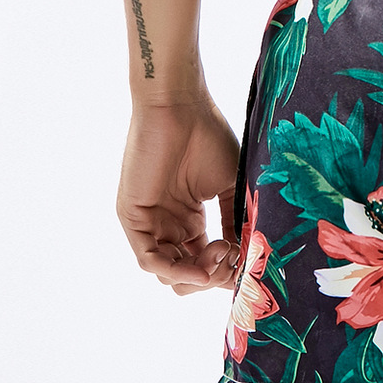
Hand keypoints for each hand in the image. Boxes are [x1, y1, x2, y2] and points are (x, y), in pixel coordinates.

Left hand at [117, 88, 241, 296]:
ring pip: (168, 273)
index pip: (204, 262)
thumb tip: (250, 255)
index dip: (226, 269)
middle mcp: (168, 225)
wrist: (181, 106)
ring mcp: (149, 223)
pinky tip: (202, 266)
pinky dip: (176, 269)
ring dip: (198, 274)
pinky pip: (149, 259)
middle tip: (233, 258)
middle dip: (213, 276)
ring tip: (222, 252)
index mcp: (189, 219)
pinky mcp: (133, 218)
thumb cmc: (207, 135)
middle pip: (186, 274)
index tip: (247, 260)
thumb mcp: (229, 186)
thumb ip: (235, 222)